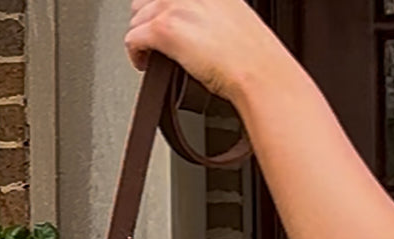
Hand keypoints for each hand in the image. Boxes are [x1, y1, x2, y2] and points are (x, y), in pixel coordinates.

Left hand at [125, 0, 282, 101]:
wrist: (260, 75)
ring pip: (137, 19)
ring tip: (152, 55)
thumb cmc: (256, 59)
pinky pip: (133, 39)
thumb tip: (200, 27)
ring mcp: (174, 7)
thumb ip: (213, 16)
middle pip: (147, 0)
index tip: (167, 23)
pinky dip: (135, 54)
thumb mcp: (237, 22)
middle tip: (157, 43)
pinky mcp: (164, 30)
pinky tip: (144, 63)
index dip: (165, 9)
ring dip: (142, 38)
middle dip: (149, 22)